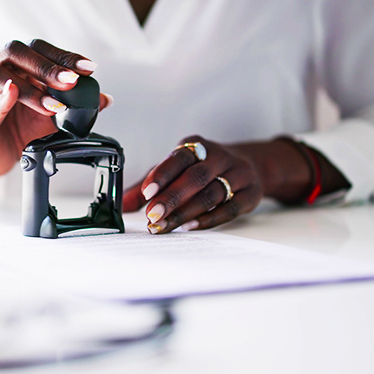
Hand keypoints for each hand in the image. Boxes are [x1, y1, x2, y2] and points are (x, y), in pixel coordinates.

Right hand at [0, 39, 109, 177]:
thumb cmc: (16, 128)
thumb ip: (74, 105)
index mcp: (12, 65)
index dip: (63, 56)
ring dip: (28, 89)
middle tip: (71, 82)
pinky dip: (0, 102)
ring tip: (53, 104)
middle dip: (46, 66)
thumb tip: (105, 99)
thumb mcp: (50, 115)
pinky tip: (13, 95)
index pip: (37, 49)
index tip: (88, 68)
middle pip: (14, 53)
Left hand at [122, 136, 264, 232]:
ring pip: (212, 194)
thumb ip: (149, 185)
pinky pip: (230, 208)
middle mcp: (219, 157)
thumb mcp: (177, 169)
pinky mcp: (252, 194)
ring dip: (186, 212)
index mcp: (197, 146)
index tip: (147, 192)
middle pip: (195, 177)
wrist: (251, 165)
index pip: (179, 158)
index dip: (162, 174)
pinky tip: (191, 226)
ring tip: (165, 226)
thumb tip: (122, 204)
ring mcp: (239, 174)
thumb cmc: (205, 168)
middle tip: (153, 215)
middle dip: (172, 198)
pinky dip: (209, 218)